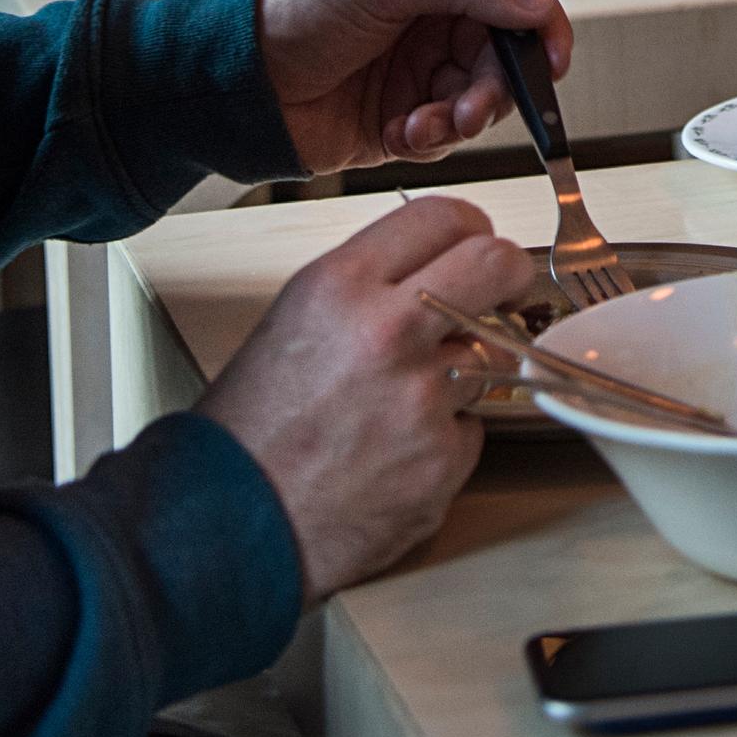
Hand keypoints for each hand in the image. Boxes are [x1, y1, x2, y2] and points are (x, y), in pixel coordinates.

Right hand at [199, 196, 529, 605]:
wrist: (229, 521)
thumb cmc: (250, 429)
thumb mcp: (294, 320)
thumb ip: (369, 282)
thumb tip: (437, 260)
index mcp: (341, 288)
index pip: (443, 215)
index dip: (469, 226)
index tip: (476, 242)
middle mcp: (387, 334)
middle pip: (497, 263)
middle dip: (507, 273)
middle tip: (500, 291)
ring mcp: (422, 400)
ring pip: (489, 353)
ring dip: (461, 372)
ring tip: (397, 402)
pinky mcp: (442, 461)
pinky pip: (473, 427)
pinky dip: (444, 438)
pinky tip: (393, 452)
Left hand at [258, 0, 572, 174]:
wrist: (242, 84)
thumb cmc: (302, 13)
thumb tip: (535, 4)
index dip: (541, 26)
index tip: (553, 62)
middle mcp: (438, 19)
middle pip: (505, 58)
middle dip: (493, 89)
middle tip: (470, 110)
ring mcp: (422, 70)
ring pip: (480, 101)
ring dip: (459, 119)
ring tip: (421, 125)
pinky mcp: (405, 117)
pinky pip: (446, 135)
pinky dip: (429, 140)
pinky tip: (396, 133)